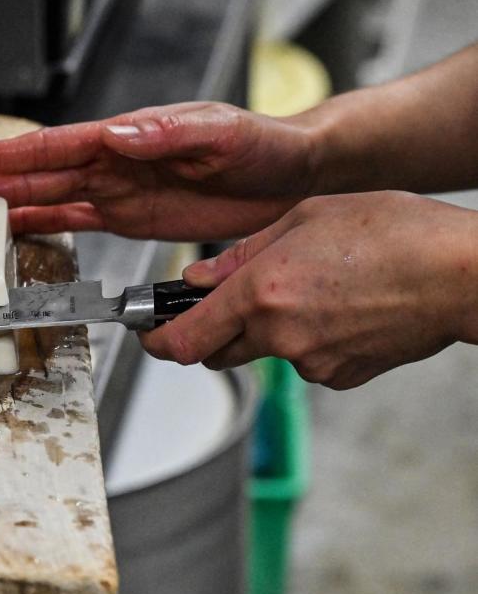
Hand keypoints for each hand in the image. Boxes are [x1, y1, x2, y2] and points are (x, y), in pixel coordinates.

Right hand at [0, 102, 320, 240]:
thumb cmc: (262, 143)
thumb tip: (116, 133)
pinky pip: (71, 219)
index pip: (51, 147)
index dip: (2, 157)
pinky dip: (36, 224)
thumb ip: (167, 133)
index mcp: (126, 137)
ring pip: (42, 195)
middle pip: (31, 171)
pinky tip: (8, 228)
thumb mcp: (221, 132)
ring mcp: (115, 188)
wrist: (293, 172)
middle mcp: (111, 160)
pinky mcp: (128, 214)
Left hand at [141, 192, 477, 389]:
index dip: (156, 341)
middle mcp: (280, 335)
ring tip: (310, 286)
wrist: (464, 274)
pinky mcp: (341, 376)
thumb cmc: (397, 233)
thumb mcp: (304, 217)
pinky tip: (338, 307)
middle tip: (224, 302)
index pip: (184, 340)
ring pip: (264, 351)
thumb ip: (241, 254)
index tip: (147, 334)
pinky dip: (307, 338)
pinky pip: (304, 359)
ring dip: (266, 328)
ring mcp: (312, 362)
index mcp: (261, 293)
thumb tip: (198, 279)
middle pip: (216, 352)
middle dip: (210, 331)